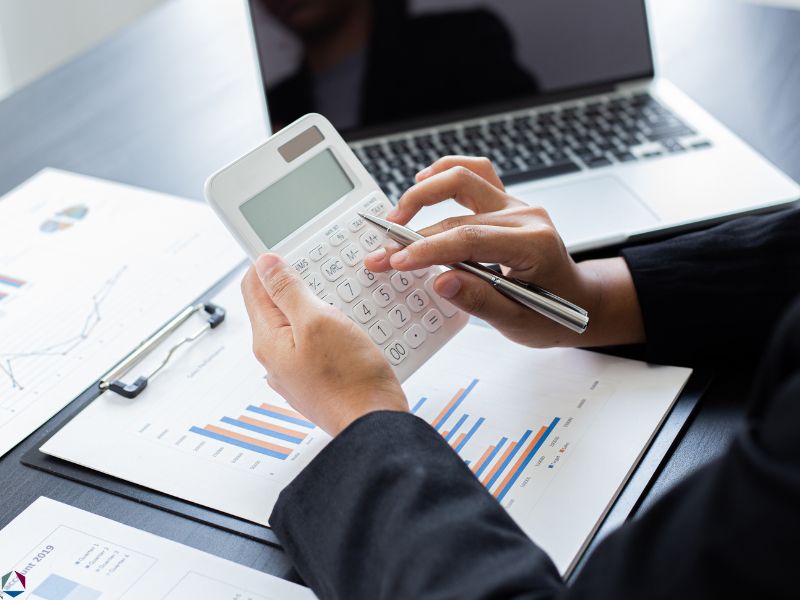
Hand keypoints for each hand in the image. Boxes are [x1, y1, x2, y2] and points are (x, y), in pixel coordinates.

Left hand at [241, 254, 407, 435]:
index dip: (270, 263)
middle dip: (300, 285)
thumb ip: (289, 291)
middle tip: (325, 275)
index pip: (253, 287)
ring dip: (319, 308)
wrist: (375, 424)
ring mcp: (296, 372)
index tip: (294, 250)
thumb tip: (266, 265)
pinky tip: (352, 331)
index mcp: (268, 340)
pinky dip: (332, 331)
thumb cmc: (350, 378)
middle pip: (277, 306)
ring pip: (300, 325)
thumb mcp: (318, 320)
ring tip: (343, 303)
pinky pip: (318, 345)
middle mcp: (276, 358)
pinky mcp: (318, 380)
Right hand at [364, 156, 643, 347]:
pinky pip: (476, 173)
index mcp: (533, 246)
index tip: (396, 262)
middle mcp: (525, 217)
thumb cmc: (551, 314)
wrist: (577, 300)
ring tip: (395, 216)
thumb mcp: (517, 322)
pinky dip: (446, 172)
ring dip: (425, 192)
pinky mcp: (506, 202)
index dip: (428, 250)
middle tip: (382, 255)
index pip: (470, 239)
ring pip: (464, 178)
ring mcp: (516, 205)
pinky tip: (422, 180)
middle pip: (458, 213)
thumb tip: (440, 281)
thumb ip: (479, 301)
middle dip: (413, 235)